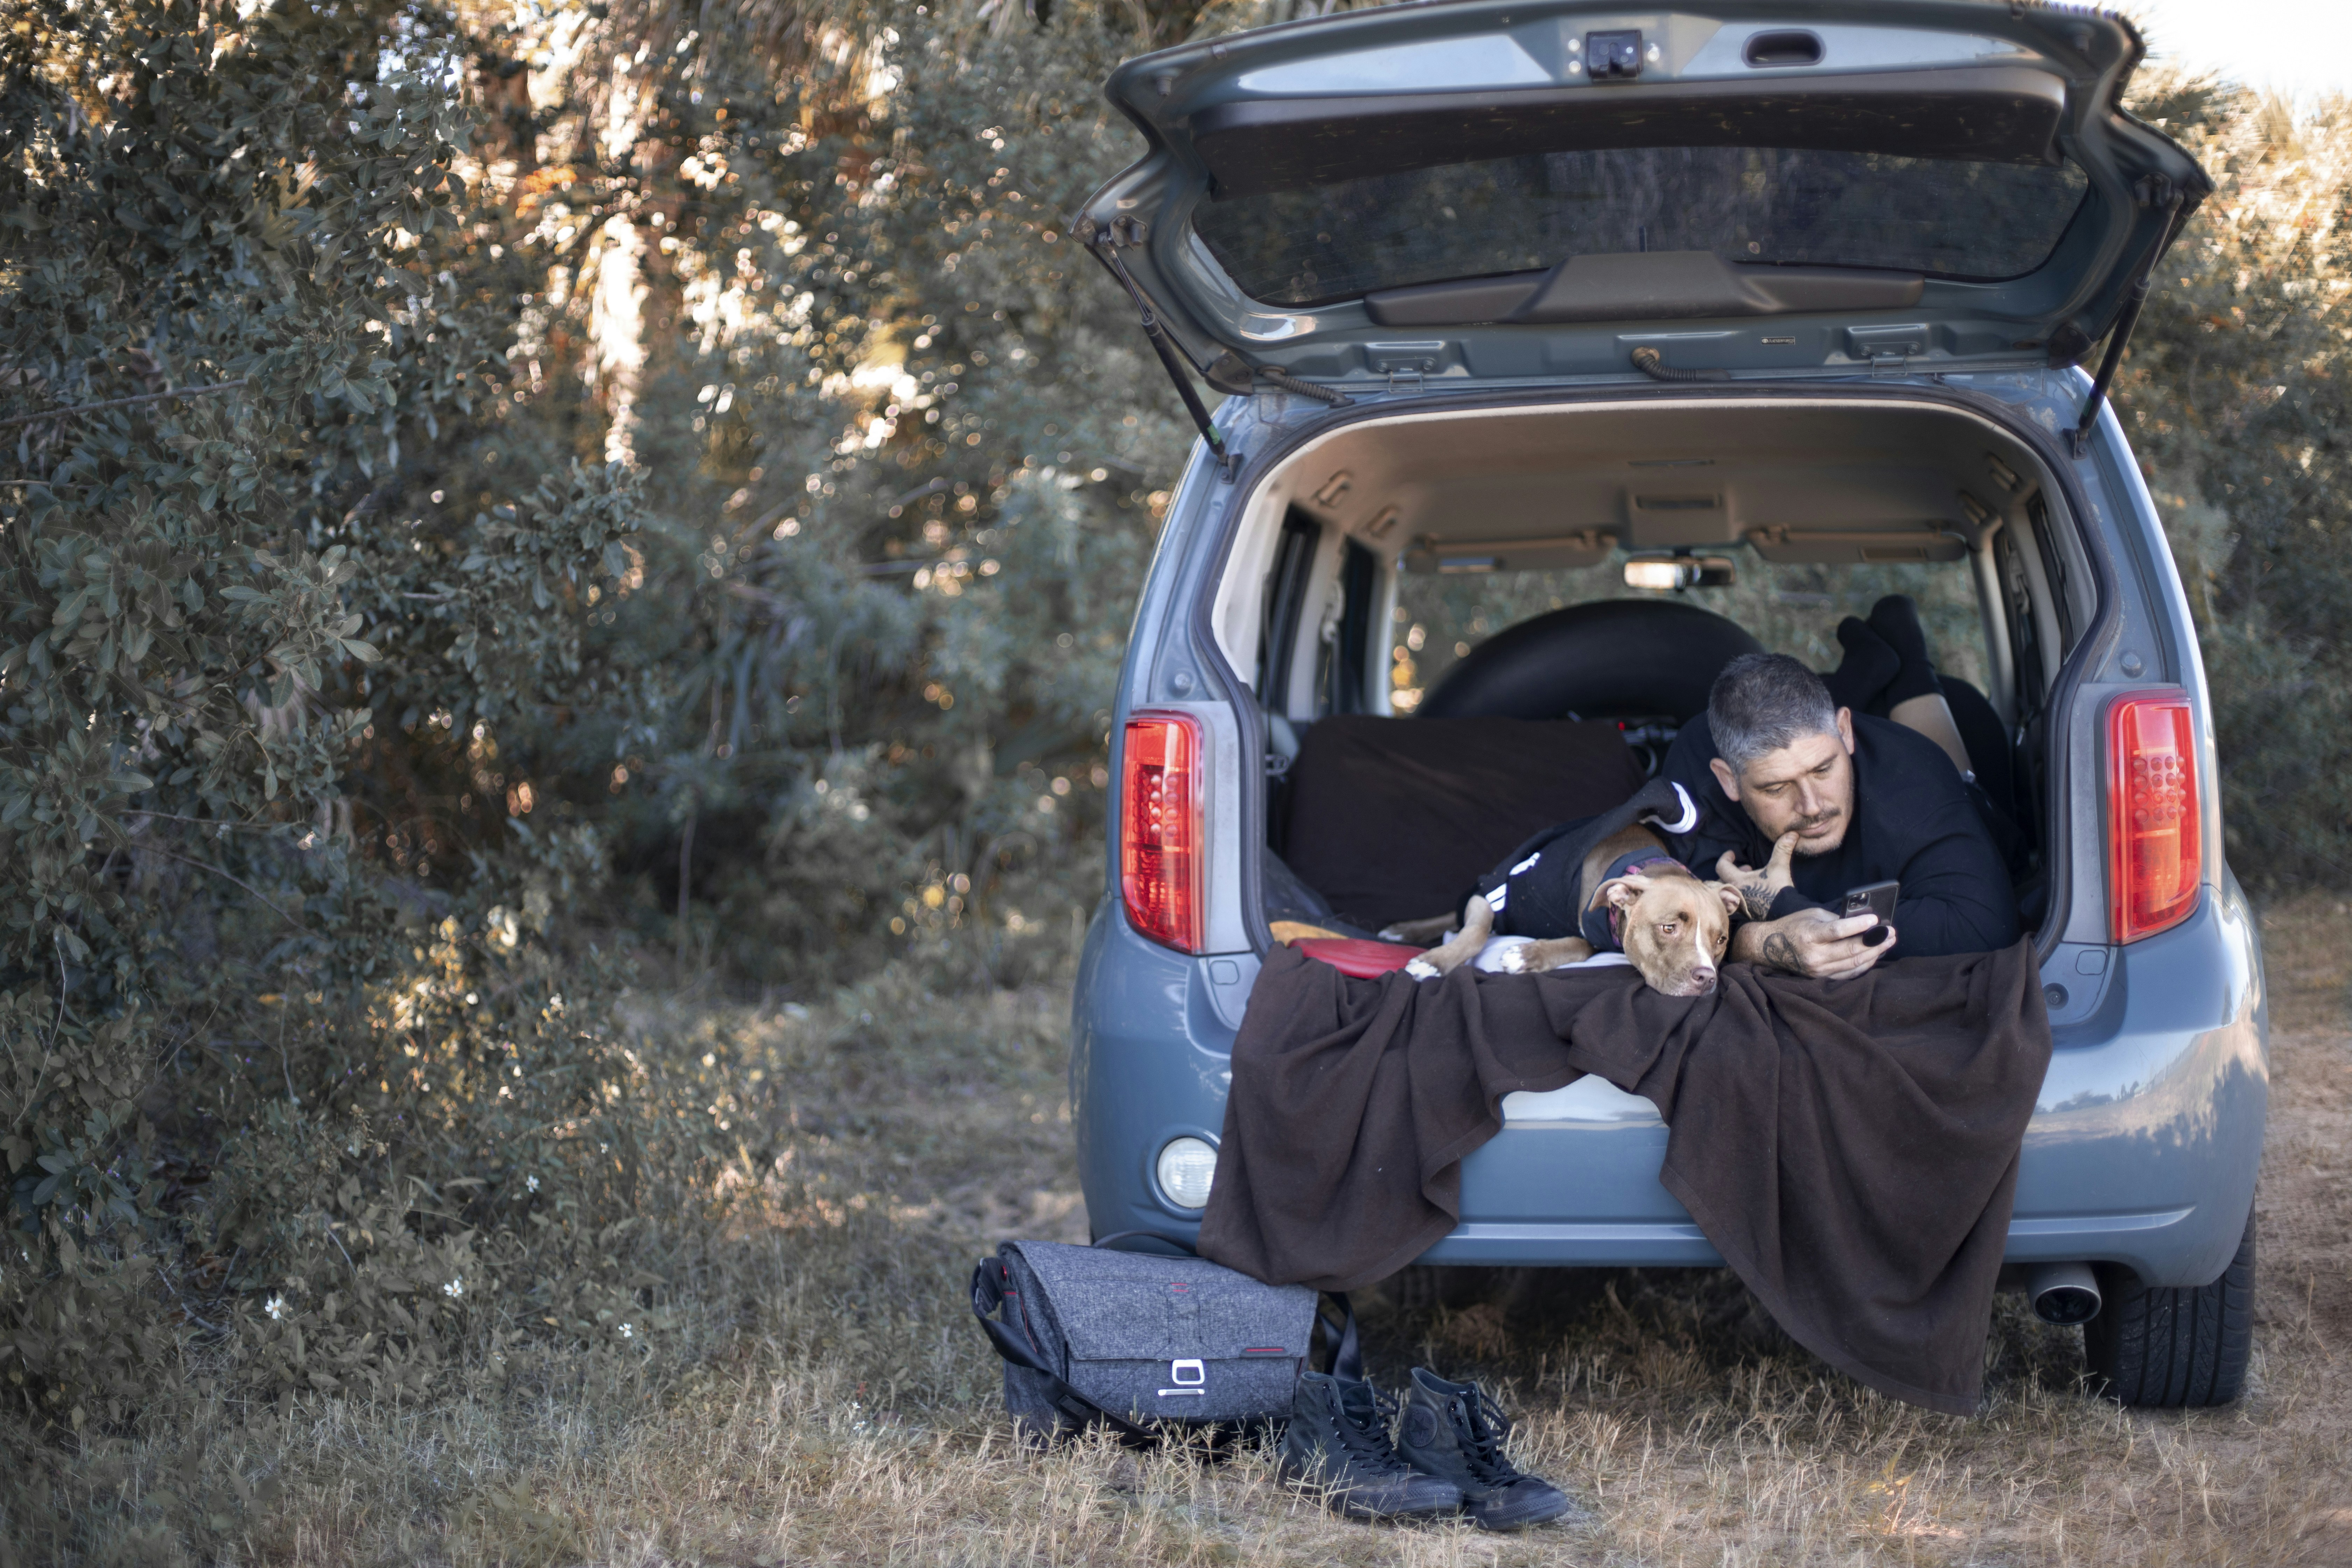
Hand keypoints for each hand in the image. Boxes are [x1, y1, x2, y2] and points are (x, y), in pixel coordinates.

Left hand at [1716, 832, 1798, 922]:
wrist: (1785, 915)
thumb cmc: (1778, 890)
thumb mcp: (1779, 867)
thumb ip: (1782, 849)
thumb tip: (1792, 833)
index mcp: (1736, 881)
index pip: (1721, 866)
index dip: (1726, 857)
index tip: (1732, 853)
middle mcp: (1733, 894)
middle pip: (1721, 880)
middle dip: (1731, 871)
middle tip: (1745, 868)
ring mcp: (1738, 905)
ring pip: (1728, 891)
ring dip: (1736, 882)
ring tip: (1751, 878)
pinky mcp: (1745, 913)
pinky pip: (1735, 902)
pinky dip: (1740, 894)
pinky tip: (1754, 891)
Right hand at [1734, 906, 1894, 979]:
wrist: (1770, 948)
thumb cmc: (1793, 926)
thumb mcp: (1812, 914)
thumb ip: (1835, 919)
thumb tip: (1862, 923)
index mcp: (1809, 935)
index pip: (1838, 931)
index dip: (1859, 926)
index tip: (1877, 920)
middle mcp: (1814, 955)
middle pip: (1851, 951)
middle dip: (1875, 941)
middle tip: (1892, 933)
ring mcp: (1818, 969)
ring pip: (1853, 964)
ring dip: (1875, 953)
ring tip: (1889, 943)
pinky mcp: (1821, 977)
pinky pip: (1848, 974)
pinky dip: (1864, 965)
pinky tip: (1875, 955)